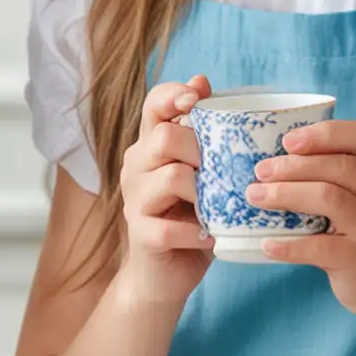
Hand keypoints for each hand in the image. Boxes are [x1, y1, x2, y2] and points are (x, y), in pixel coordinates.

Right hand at [115, 73, 215, 310]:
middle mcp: (136, 167)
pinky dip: (200, 233)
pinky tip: (211, 237)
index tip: (197, 99)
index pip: (153, 104)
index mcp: (150, 146)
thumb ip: (201, 133)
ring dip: (205, 192)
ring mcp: (134, 201)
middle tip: (221, 172)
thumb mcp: (199, 172)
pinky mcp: (142, 235)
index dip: (174, 94)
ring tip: (219, 206)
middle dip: (201, 149)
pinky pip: (173, 227)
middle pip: (165, 136)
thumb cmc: (189, 217)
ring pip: (172, 177)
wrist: (163, 275)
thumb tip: (203, 80)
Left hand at [247, 119, 355, 318]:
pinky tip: (267, 244)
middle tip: (260, 171)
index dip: (324, 134)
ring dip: (287, 194)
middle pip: (340, 167)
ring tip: (255, 196)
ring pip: (331, 198)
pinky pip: (322, 248)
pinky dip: (290, 246)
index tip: (288, 140)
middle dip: (294, 165)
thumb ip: (326, 172)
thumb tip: (266, 161)